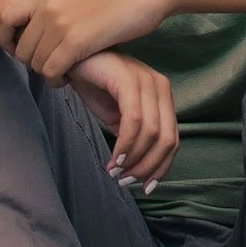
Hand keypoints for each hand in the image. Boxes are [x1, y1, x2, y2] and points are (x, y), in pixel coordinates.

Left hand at [0, 0, 170, 84]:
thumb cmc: (115, 0)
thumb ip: (54, 9)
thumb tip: (37, 30)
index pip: (5, 18)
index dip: (8, 40)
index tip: (22, 51)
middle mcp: (47, 7)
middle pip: (21, 49)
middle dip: (34, 63)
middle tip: (53, 67)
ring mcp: (60, 24)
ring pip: (35, 63)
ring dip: (48, 74)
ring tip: (65, 72)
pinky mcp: (75, 42)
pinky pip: (51, 71)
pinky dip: (58, 80)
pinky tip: (71, 77)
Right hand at [65, 51, 178, 189]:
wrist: (72, 59)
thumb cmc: (95, 86)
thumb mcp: (118, 117)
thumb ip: (134, 138)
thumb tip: (139, 169)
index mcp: (162, 96)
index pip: (173, 139)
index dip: (161, 167)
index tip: (145, 187)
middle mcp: (160, 87)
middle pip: (167, 140)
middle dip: (148, 167)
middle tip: (126, 181)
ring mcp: (147, 81)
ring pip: (152, 133)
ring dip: (133, 159)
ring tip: (115, 171)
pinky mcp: (129, 80)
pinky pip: (134, 120)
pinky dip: (125, 144)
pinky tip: (112, 158)